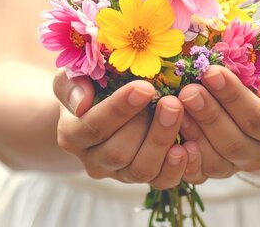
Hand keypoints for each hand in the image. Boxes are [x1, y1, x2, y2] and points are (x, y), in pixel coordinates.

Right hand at [53, 70, 199, 189]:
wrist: (100, 107)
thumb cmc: (89, 84)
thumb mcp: (73, 77)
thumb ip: (71, 85)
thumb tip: (81, 102)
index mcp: (72, 135)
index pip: (93, 127)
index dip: (119, 109)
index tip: (144, 87)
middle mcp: (94, 160)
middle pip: (118, 153)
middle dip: (147, 126)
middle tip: (171, 101)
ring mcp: (120, 173)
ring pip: (141, 170)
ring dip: (163, 141)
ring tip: (179, 113)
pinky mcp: (146, 178)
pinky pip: (162, 181)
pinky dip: (177, 167)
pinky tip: (189, 145)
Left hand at [178, 66, 259, 182]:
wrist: (252, 115)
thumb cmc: (258, 89)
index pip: (255, 116)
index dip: (233, 96)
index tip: (211, 72)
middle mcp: (255, 154)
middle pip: (233, 141)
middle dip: (209, 115)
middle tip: (189, 91)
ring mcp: (233, 168)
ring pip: (215, 161)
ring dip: (194, 134)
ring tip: (176, 108)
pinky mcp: (209, 175)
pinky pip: (198, 176)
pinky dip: (185, 161)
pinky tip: (173, 140)